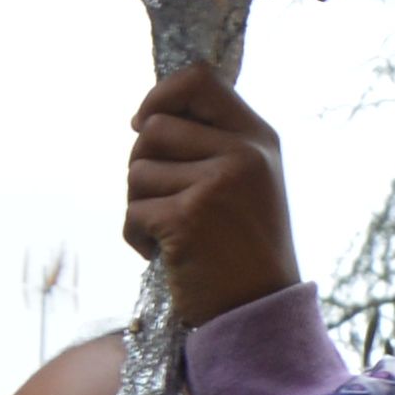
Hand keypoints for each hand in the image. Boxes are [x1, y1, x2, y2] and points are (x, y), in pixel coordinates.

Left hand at [124, 71, 298, 318]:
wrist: (262, 315)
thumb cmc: (246, 251)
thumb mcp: (249, 184)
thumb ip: (213, 144)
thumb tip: (146, 117)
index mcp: (259, 139)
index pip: (200, 79)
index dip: (160, 94)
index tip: (141, 121)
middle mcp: (243, 154)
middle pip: (154, 129)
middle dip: (143, 166)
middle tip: (163, 203)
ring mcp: (217, 184)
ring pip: (137, 171)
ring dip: (140, 206)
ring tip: (172, 235)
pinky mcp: (188, 218)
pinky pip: (132, 212)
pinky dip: (137, 238)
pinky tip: (164, 256)